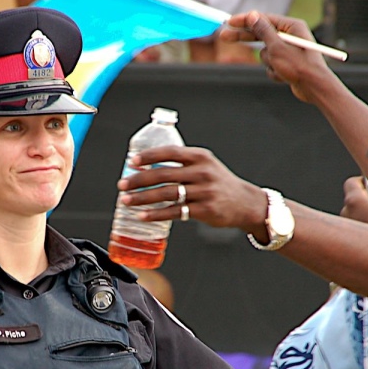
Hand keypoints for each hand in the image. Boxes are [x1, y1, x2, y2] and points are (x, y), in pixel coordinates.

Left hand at [116, 146, 267, 231]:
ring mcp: (204, 192)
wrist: (245, 203)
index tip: (131, 161)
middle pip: (163, 174)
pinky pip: (175, 212)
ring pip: (167, 194)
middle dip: (139, 180)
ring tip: (126, 201)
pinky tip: (143, 216)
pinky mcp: (205, 210)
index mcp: (200, 157)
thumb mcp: (205, 165)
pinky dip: (156, 214)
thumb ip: (182, 164)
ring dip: (143, 198)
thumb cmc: (218, 183)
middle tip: (122, 185)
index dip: (148, 156)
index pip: (170, 152)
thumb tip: (147, 167)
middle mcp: (202, 172)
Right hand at [219, 11, 331, 103]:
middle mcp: (291, 36)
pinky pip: (271, 66)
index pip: (263, 19)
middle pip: (261, 34)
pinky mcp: (287, 64)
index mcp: (291, 26)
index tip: (229, 22)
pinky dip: (274, 72)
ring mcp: (288, 51)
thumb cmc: (299, 66)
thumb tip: (252, 15)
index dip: (245, 21)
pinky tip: (285, 77)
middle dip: (245, 38)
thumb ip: (263, 30)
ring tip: (281, 67)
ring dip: (268, 62)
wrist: (314, 88)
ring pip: (265, 54)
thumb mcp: (277, 46)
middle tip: (223, 36)